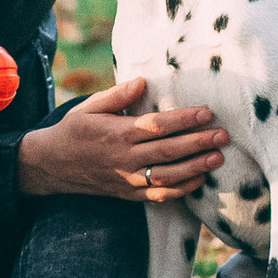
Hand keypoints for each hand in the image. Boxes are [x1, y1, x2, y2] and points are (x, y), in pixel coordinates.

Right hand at [18, 78, 227, 200]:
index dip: (184, 119)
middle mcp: (125, 158)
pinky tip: (199, 179)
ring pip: (167, 176)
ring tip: (218, 157)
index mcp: (117, 133)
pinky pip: (159, 195)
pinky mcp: (129, 194)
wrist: (53, 165)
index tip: (206, 111)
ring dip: (196, 167)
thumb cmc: (75, 129)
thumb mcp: (89, 106)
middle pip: (168, 150)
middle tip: (223, 135)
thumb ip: (117, 95)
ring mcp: (127, 179)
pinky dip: (181, 190)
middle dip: (198, 142)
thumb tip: (142, 81)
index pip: (157, 125)